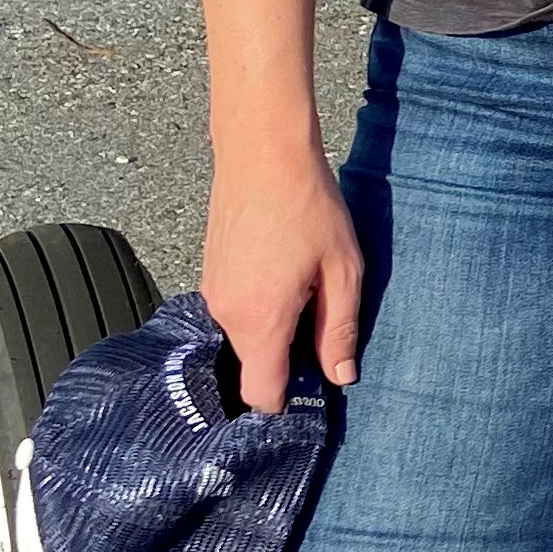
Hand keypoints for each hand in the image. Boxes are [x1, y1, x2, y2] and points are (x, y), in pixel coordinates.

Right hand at [202, 138, 364, 409]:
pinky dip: (260, 306)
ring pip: (244, 337)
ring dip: (275, 328)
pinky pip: (236, 311)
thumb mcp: (343, 270)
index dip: (288, 401)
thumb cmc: (308, 205)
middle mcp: (226, 313)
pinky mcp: (209, 273)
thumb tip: (340, 376)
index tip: (315, 388)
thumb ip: (340, 330)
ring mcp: (212, 293)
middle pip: (253, 366)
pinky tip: (285, 273)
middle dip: (287, 360)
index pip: (260, 395)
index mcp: (259, 320)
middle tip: (321, 326)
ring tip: (307, 289)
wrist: (261, 150)